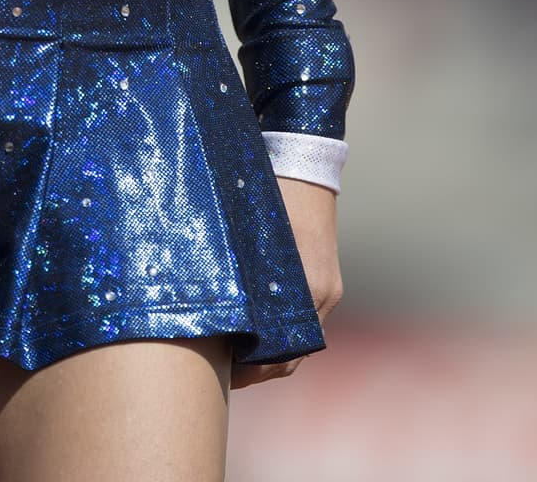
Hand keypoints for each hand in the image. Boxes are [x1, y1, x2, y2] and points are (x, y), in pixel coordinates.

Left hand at [231, 178, 342, 389]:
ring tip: (235, 360)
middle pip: (292, 355)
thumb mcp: (246, 232)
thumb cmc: (269, 190)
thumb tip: (208, 310)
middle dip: (259, 370)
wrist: (304, 162)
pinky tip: (257, 334)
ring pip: (300, 342)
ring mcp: (329, 291)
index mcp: (305, 288)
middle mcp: (323, 296)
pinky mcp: (328, 283)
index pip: (281, 353)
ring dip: (272, 353)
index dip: (250, 369)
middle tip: (222, 375)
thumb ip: (238, 275)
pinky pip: (306, 322)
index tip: (221, 372)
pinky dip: (284, 333)